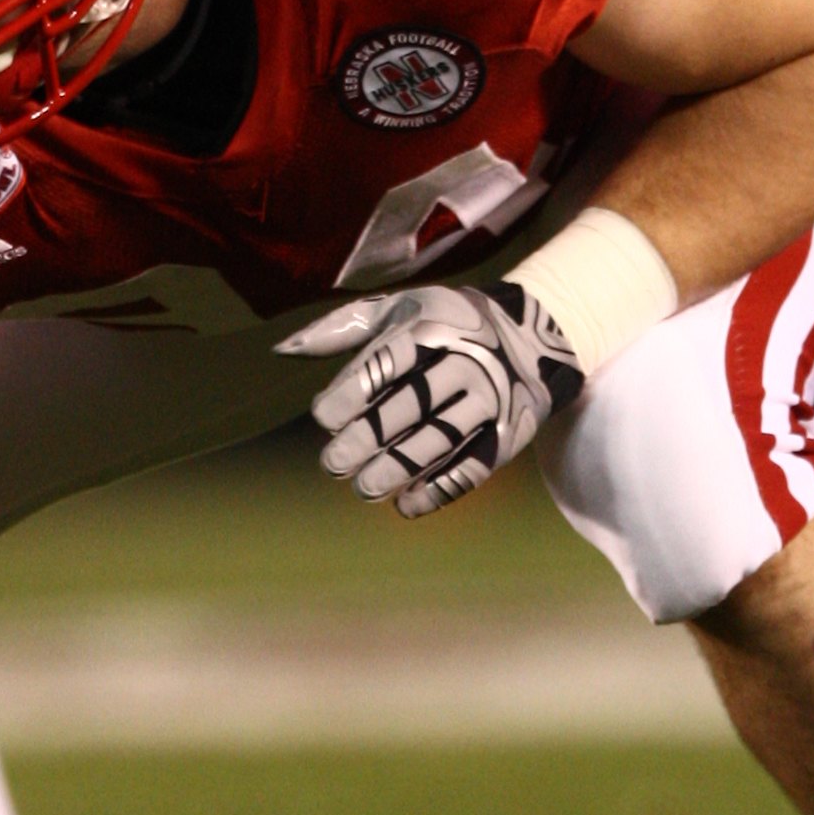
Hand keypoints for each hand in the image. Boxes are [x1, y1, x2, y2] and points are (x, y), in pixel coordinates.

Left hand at [279, 282, 583, 517]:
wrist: (532, 336)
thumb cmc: (442, 323)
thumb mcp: (398, 309)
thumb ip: (339, 328)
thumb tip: (281, 350)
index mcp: (432, 327)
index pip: (385, 363)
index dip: (350, 392)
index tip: (323, 417)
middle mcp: (466, 361)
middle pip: (411, 405)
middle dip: (368, 437)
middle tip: (333, 463)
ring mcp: (491, 399)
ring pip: (440, 440)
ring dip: (398, 468)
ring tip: (363, 487)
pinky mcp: (509, 433)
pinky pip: (473, 467)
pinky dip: (439, 490)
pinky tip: (405, 505)